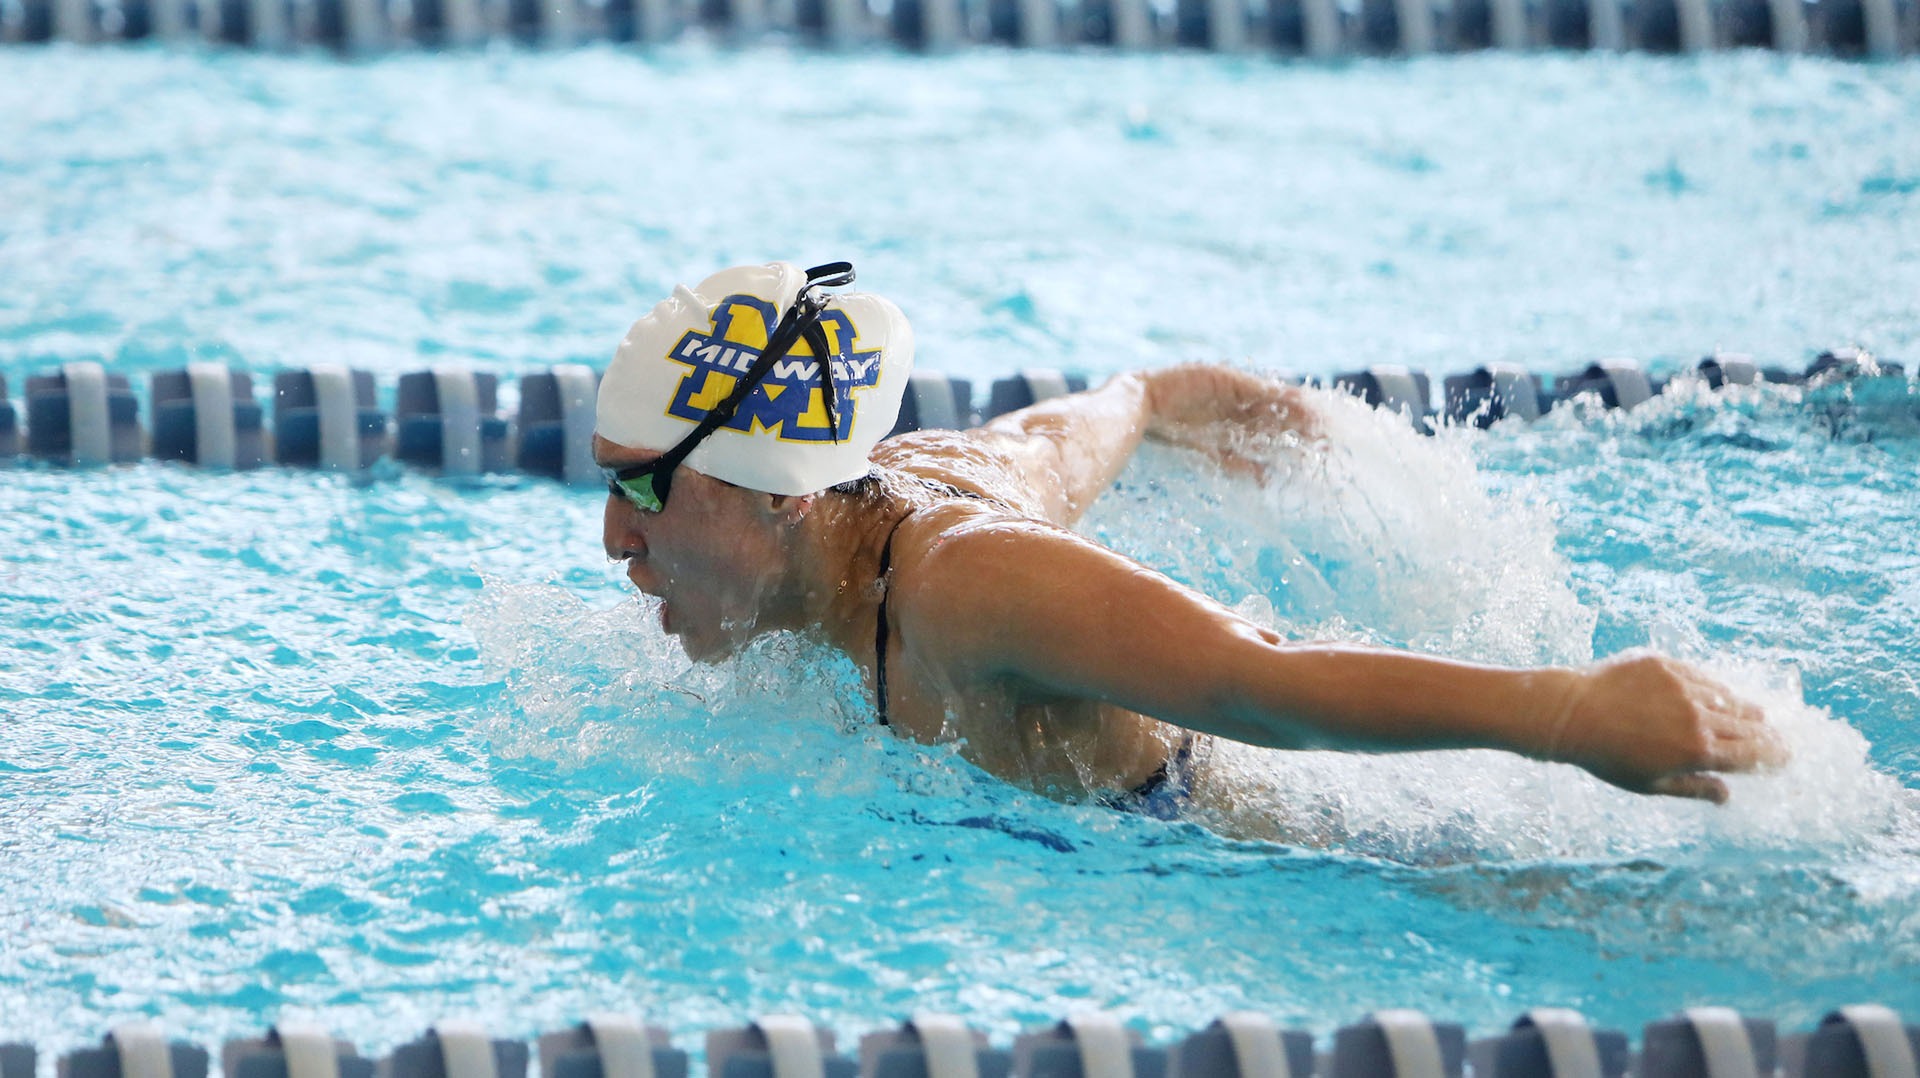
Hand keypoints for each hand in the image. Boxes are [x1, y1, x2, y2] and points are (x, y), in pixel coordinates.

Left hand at [1547, 651, 1787, 802]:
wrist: (1570, 713)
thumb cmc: (1607, 756)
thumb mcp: (1650, 783)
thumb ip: (1694, 788)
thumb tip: (1728, 796)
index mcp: (1696, 751)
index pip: (1750, 754)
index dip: (1772, 756)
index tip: (1786, 757)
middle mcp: (1697, 716)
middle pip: (1747, 725)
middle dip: (1766, 734)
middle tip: (1778, 738)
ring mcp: (1682, 686)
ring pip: (1728, 698)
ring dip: (1744, 709)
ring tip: (1756, 715)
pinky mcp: (1666, 664)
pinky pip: (1702, 677)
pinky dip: (1715, 689)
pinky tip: (1720, 696)